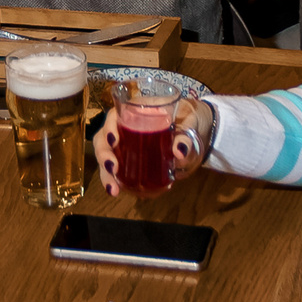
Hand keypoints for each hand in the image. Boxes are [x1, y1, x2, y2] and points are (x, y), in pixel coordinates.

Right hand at [95, 97, 213, 195]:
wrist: (198, 129)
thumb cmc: (190, 118)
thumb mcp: (190, 122)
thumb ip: (185, 136)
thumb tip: (180, 152)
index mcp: (137, 111)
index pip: (114, 115)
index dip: (109, 127)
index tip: (114, 140)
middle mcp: (126, 126)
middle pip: (104, 138)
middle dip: (103, 154)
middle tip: (113, 168)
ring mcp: (127, 144)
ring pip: (107, 155)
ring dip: (105, 173)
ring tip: (113, 188)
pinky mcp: (132, 160)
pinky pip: (117, 168)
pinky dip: (115, 180)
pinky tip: (117, 191)